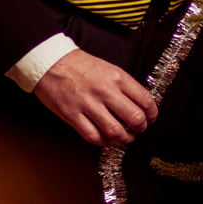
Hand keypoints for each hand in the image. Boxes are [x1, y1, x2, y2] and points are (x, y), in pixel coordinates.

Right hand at [33, 49, 158, 145]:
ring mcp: (89, 104)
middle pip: (134, 118)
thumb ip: (124, 87)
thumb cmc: (79, 65)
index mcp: (117, 77)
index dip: (151, 114)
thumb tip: (139, 106)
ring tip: (123, 137)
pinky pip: (94, 136)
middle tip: (137, 130)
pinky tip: (104, 137)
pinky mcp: (73, 115)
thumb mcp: (108, 69)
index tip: (150, 119)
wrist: (51, 62)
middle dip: (140, 128)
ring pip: (116, 131)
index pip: (145, 101)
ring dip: (124, 138)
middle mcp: (105, 91)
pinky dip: (103, 141)